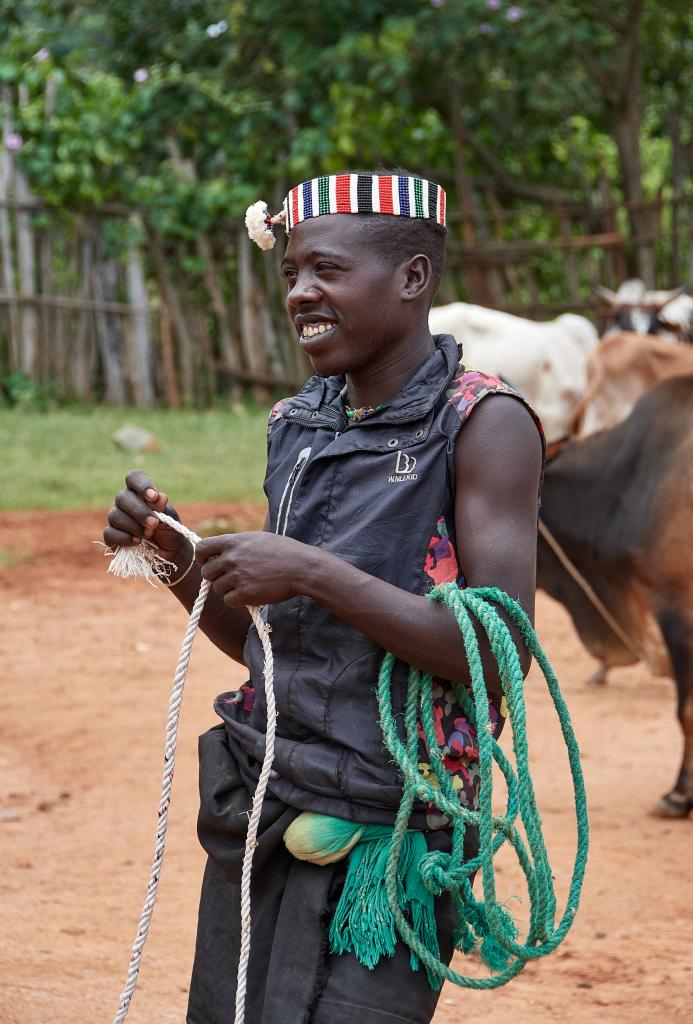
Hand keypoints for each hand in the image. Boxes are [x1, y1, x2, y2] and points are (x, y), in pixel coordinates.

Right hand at [104, 470, 184, 557]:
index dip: (141, 484)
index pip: (134, 478)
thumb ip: (164, 508)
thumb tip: (160, 498)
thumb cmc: (169, 530)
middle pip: (122, 498)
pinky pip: (110, 533)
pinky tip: (137, 542)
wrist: (169, 552)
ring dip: (133, 526)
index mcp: (140, 493)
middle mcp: (126, 503)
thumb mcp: (171, 518)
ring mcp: (117, 519)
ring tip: (148, 535)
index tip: (153, 496)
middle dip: (139, 511)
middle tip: (154, 523)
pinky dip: (124, 538)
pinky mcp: (112, 536)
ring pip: (115, 516)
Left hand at [196, 532, 313, 606]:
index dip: (202, 558)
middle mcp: (232, 558)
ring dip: (229, 589)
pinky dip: (237, 600)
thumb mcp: (258, 539)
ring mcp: (237, 576)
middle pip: (206, 572)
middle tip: (230, 579)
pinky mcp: (244, 593)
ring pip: (217, 588)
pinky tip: (250, 594)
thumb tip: (222, 552)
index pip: (202, 548)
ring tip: (247, 585)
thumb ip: (238, 545)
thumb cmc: (284, 552)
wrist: (301, 567)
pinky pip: (229, 600)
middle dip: (215, 577)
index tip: (208, 563)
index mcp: (234, 542)